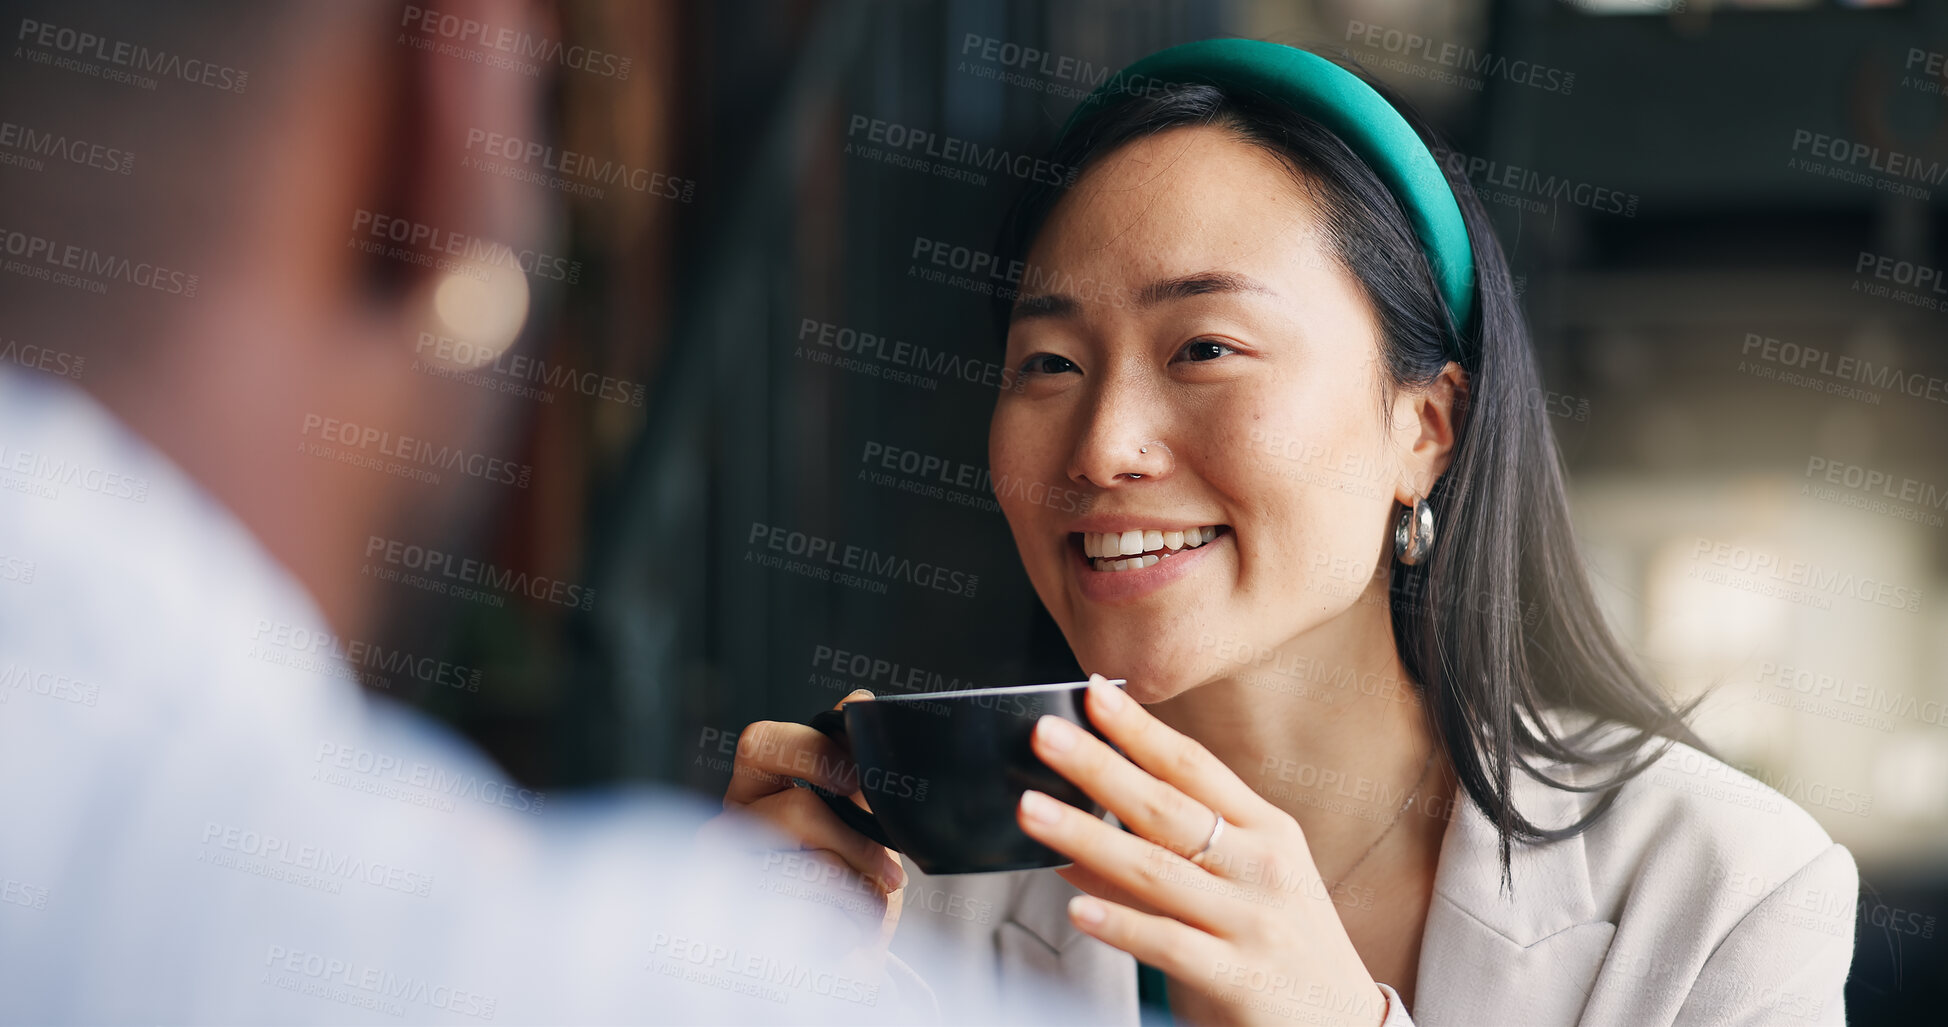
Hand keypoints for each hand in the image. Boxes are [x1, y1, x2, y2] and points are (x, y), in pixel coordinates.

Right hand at [703, 689, 906, 944]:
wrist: (849, 956)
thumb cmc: (852, 877)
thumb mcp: (864, 814)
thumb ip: (855, 761)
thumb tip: (859, 701)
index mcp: (755, 788)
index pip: (760, 742)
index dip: (815, 752)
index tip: (862, 779)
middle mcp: (731, 827)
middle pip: (795, 811)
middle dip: (857, 838)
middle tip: (890, 865)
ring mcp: (732, 879)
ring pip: (812, 869)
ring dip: (862, 887)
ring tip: (874, 896)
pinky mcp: (749, 927)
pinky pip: (815, 916)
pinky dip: (852, 920)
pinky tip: (851, 927)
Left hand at [1018, 676, 1387, 1026]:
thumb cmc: (1285, 949)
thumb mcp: (1240, 889)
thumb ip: (1164, 858)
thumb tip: (1074, 830)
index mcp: (1267, 832)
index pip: (1195, 768)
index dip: (1142, 729)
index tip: (1095, 693)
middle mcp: (1263, 868)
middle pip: (1168, 808)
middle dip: (1100, 766)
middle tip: (1045, 735)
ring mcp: (1255, 923)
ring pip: (1156, 870)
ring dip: (1087, 836)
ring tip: (1032, 812)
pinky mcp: (1242, 979)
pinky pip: (1170, 945)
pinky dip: (1121, 924)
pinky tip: (1078, 908)